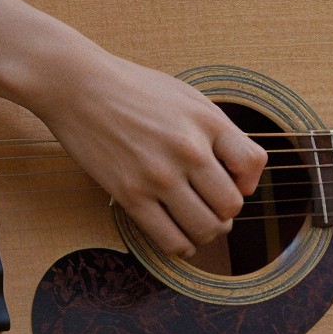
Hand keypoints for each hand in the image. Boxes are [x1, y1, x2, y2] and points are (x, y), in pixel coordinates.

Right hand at [30, 48, 266, 257]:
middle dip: (226, 211)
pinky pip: (169, 239)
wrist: (79, 87)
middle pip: (231, 204)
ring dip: (206, 232)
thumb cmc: (134, 90)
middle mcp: (188, 149)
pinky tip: (179, 237)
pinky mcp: (130, 195)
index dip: (248, 181)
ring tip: (196, 222)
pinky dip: (181, 245)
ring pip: (205, 227)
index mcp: (207, 121)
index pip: (253, 164)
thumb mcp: (187, 97)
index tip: (233, 182)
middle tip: (212, 207)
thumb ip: (218, 132)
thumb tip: (242, 180)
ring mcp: (159, 175)